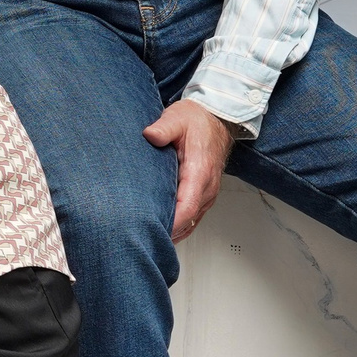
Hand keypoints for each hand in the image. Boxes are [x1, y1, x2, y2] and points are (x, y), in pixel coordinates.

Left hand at [144, 98, 237, 241]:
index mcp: (199, 171)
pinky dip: (180, 226)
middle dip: (167, 231)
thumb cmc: (196, 121)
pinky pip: (192, 216)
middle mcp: (206, 186)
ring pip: (191, 221)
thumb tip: (150, 135)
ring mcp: (206, 192)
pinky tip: (164, 230)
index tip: (153, 229)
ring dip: (173, 230)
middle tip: (141, 238)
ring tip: (148, 237)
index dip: (172, 222)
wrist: (214, 120)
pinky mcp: (202, 193)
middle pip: (188, 220)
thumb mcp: (176, 118)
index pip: (187, 206)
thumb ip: (164, 128)